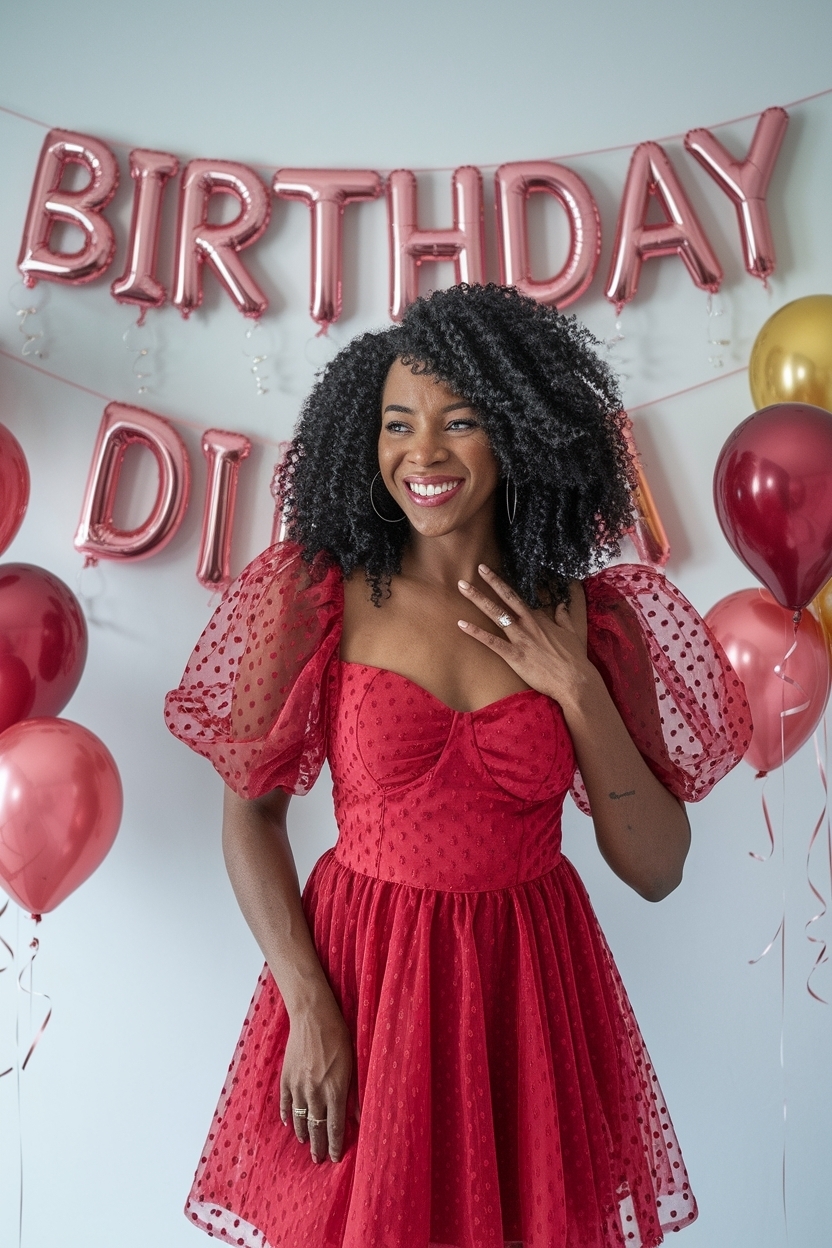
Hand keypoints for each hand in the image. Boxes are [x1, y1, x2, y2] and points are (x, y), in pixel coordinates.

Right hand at [280, 996, 355, 1163]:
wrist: (313, 1017)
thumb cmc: (338, 1036)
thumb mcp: (354, 1064)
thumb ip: (355, 1093)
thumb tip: (359, 1117)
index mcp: (335, 1091)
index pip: (335, 1127)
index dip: (335, 1145)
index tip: (335, 1158)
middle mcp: (315, 1093)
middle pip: (316, 1128)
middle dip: (318, 1146)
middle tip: (319, 1160)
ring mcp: (299, 1086)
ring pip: (300, 1119)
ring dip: (303, 1133)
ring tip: (306, 1144)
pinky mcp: (287, 1078)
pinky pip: (286, 1103)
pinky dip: (288, 1115)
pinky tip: (290, 1123)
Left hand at [457, 564, 594, 710]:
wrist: (575, 680)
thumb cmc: (574, 659)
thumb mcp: (572, 632)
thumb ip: (564, 617)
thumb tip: (561, 605)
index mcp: (538, 619)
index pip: (518, 599)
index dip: (503, 586)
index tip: (489, 574)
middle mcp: (527, 624)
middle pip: (506, 598)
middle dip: (490, 582)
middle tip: (476, 568)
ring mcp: (520, 638)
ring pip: (495, 614)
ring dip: (478, 599)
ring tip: (463, 587)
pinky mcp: (514, 655)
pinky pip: (491, 642)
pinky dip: (476, 632)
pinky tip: (461, 624)